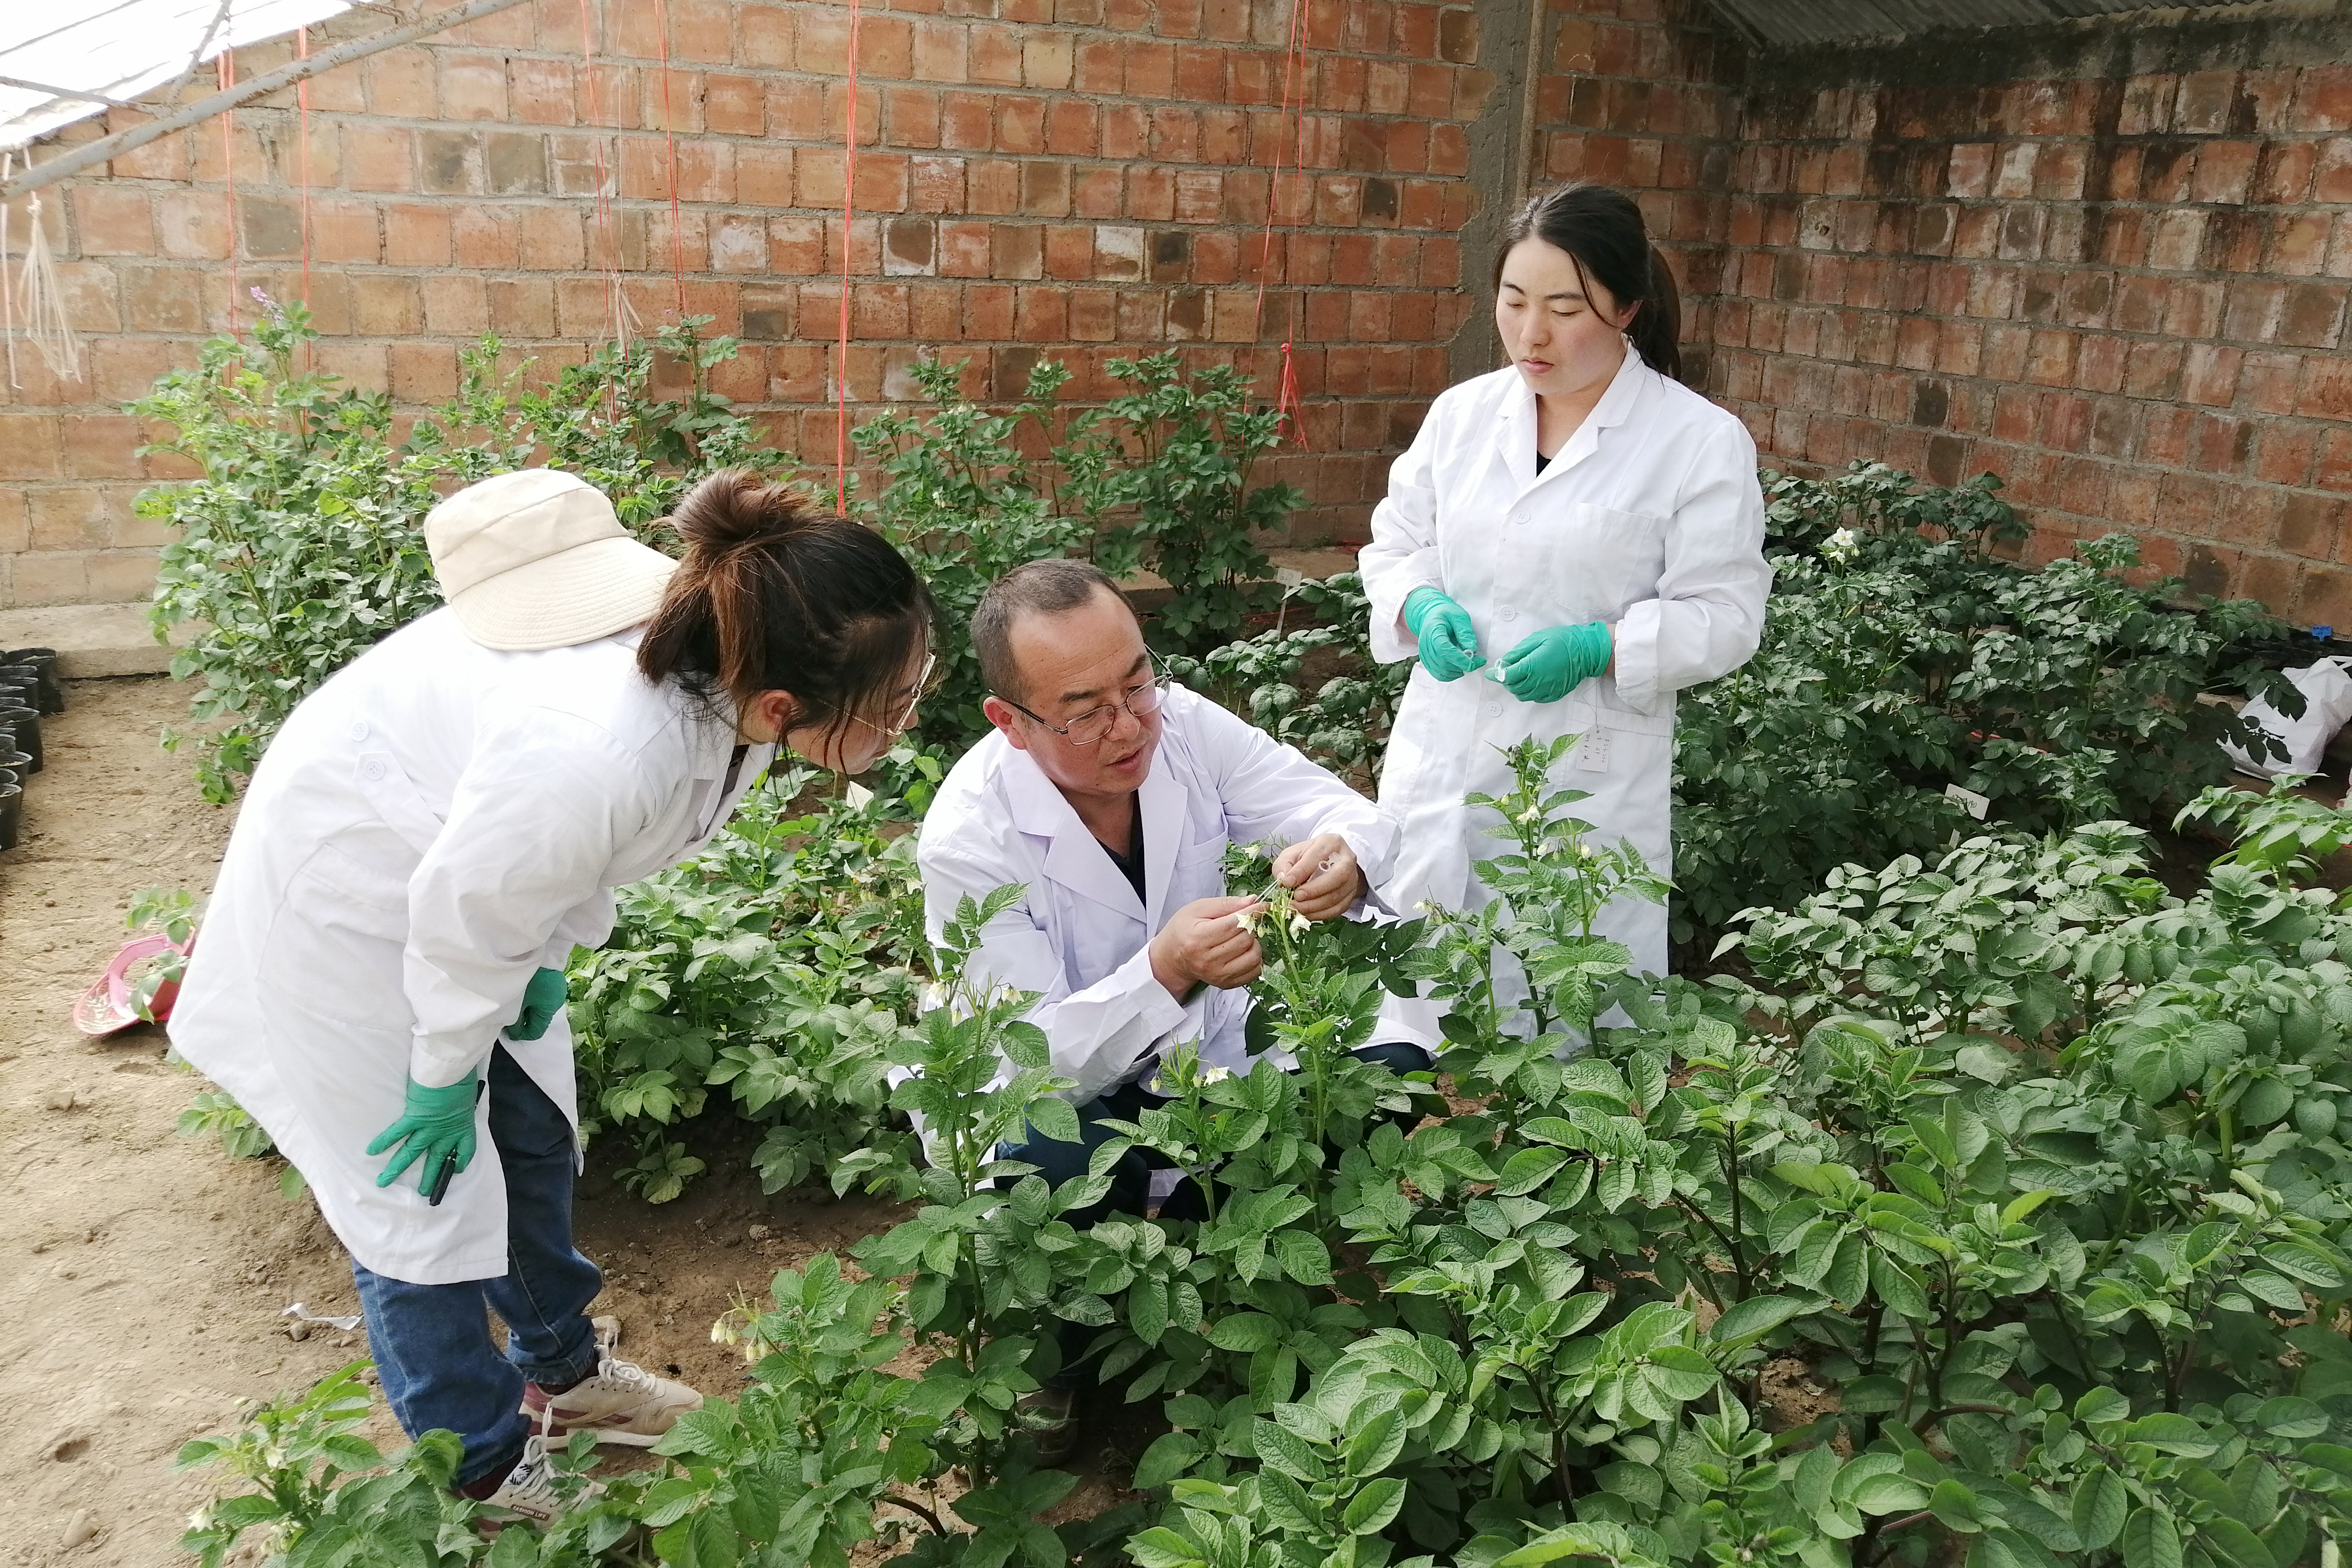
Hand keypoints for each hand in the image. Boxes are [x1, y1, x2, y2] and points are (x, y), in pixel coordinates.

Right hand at [367, 1072, 480, 1190]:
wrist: (455, 1068)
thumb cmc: (464, 1076)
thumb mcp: (469, 1095)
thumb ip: (462, 1104)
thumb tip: (457, 1100)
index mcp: (463, 1126)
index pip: (466, 1151)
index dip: (461, 1162)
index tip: (457, 1169)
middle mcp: (446, 1131)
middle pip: (437, 1159)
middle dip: (429, 1177)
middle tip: (423, 1193)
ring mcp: (429, 1126)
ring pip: (411, 1152)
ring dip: (397, 1167)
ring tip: (384, 1181)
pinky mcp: (415, 1117)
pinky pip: (397, 1132)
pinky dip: (384, 1140)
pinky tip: (371, 1150)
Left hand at [506, 967, 567, 1040]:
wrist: (544, 952)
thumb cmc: (530, 979)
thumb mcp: (519, 1001)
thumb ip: (516, 1020)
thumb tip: (514, 1031)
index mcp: (548, 1011)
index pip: (536, 1032)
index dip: (521, 1034)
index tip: (509, 1032)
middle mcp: (556, 1004)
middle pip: (539, 1019)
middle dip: (524, 1020)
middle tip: (508, 1017)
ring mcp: (557, 992)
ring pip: (540, 1007)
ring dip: (529, 1008)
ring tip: (515, 1003)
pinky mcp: (555, 982)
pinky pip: (543, 997)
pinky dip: (534, 999)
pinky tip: (525, 992)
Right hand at [1149, 895, 1264, 999]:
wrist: (1172, 957)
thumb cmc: (1184, 930)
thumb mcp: (1198, 909)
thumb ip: (1226, 904)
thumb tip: (1253, 900)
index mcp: (1199, 938)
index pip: (1234, 924)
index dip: (1252, 913)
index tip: (1262, 905)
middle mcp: (1208, 960)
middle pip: (1245, 940)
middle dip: (1250, 927)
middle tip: (1245, 921)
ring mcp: (1218, 975)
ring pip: (1253, 957)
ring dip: (1254, 944)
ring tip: (1243, 937)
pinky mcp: (1226, 984)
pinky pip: (1253, 972)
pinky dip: (1254, 959)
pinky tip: (1244, 951)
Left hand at [1271, 834, 1362, 921]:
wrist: (1327, 864)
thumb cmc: (1307, 858)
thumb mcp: (1291, 854)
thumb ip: (1283, 865)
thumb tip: (1283, 880)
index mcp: (1332, 843)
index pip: (1318, 855)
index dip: (1302, 870)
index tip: (1286, 883)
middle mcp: (1347, 859)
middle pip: (1337, 875)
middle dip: (1314, 889)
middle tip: (1296, 897)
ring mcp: (1352, 878)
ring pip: (1338, 895)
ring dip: (1315, 905)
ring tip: (1296, 907)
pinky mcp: (1351, 895)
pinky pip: (1338, 908)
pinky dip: (1321, 914)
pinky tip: (1306, 913)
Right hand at [1403, 587, 1483, 681]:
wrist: (1431, 616)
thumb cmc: (1445, 615)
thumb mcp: (1459, 616)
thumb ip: (1465, 631)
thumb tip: (1471, 649)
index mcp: (1433, 632)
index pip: (1443, 649)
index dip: (1459, 659)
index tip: (1473, 662)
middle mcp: (1426, 646)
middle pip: (1443, 664)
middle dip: (1463, 666)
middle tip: (1478, 660)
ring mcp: (1425, 656)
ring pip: (1442, 672)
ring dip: (1459, 671)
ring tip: (1469, 661)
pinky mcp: (1427, 663)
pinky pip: (1440, 675)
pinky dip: (1452, 674)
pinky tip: (1459, 665)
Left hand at [1499, 622, 1611, 703]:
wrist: (1587, 651)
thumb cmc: (1563, 641)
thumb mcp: (1538, 639)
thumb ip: (1519, 652)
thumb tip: (1504, 661)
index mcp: (1532, 667)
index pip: (1507, 676)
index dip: (1496, 675)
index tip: (1490, 672)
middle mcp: (1538, 682)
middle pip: (1513, 688)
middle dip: (1506, 680)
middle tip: (1506, 671)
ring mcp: (1546, 690)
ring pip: (1522, 695)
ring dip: (1516, 687)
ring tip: (1518, 676)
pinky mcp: (1554, 695)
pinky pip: (1535, 698)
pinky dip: (1528, 692)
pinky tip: (1531, 682)